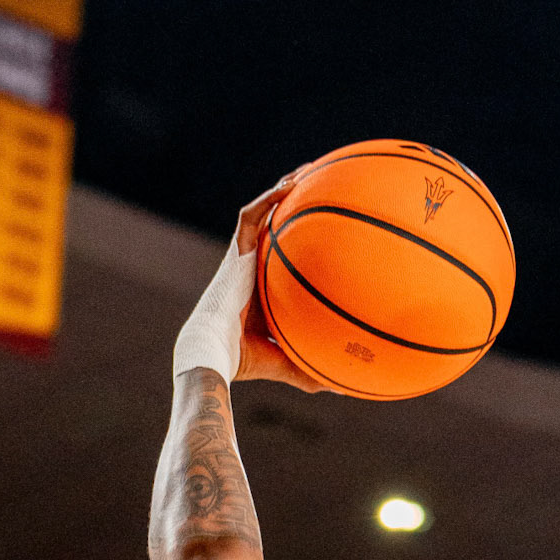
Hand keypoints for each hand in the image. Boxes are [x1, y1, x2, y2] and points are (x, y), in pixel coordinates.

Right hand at [227, 174, 321, 389]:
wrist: (213, 351)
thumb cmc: (243, 362)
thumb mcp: (286, 364)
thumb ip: (311, 370)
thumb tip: (346, 388)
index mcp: (262, 289)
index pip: (282, 260)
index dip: (300, 244)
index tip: (328, 235)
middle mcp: (252, 268)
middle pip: (273, 229)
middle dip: (293, 208)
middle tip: (321, 191)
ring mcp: (242, 257)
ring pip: (261, 213)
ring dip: (282, 190)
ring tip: (308, 171)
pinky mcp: (235, 251)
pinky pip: (251, 215)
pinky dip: (270, 198)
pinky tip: (292, 184)